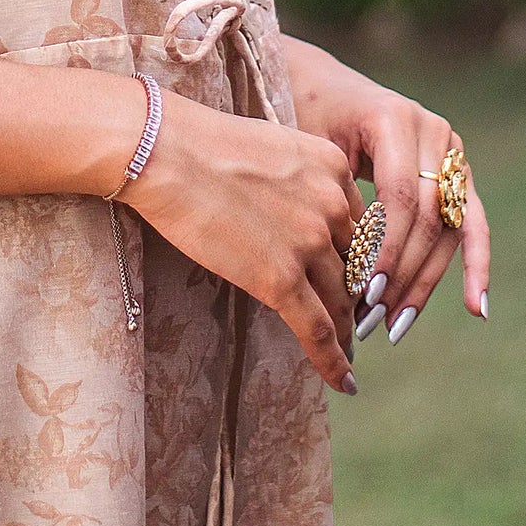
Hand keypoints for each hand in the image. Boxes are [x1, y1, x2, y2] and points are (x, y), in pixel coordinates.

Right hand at [121, 88, 364, 393]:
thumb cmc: (201, 143)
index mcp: (331, 165)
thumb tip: (290, 209)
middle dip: (356, 294)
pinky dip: (333, 361)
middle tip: (356, 319)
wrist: (167, 152)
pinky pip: (317, 330)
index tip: (355, 275)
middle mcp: (331, 204)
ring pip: (341, 300)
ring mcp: (308, 243)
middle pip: (356, 264)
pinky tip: (343, 383)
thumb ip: (296, 179)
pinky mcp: (280, 278)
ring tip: (347, 350)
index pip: (358, 223)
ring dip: (346, 329)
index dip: (358, 256)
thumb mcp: (270, 147)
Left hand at [281, 37, 491, 340]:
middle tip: (372, 319)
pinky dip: (474, 264)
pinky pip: (469, 223)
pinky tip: (478, 307)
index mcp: (394, 118)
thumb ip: (333, 195)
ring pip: (447, 230)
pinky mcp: (457, 173)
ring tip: (394, 326)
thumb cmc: (306, 118)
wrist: (323, 88)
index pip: (400, 196)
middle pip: (427, 218)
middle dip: (400, 273)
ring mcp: (450, 151)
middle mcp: (432, 131)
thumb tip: (341, 271)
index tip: (364, 292)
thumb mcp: (312, 147)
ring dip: (423, 282)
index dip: (386, 247)